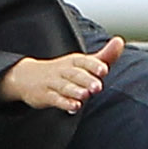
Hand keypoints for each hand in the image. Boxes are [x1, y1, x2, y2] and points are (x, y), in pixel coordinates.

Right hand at [0, 37, 121, 112]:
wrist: (27, 77)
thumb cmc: (62, 71)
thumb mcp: (82, 63)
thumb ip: (104, 56)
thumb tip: (120, 42)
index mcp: (74, 61)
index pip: (83, 61)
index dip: (94, 65)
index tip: (104, 69)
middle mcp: (64, 70)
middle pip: (76, 74)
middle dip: (87, 80)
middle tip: (98, 86)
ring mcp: (53, 83)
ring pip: (65, 87)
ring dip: (76, 91)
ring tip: (85, 95)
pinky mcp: (46, 96)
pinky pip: (56, 99)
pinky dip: (65, 103)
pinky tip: (74, 107)